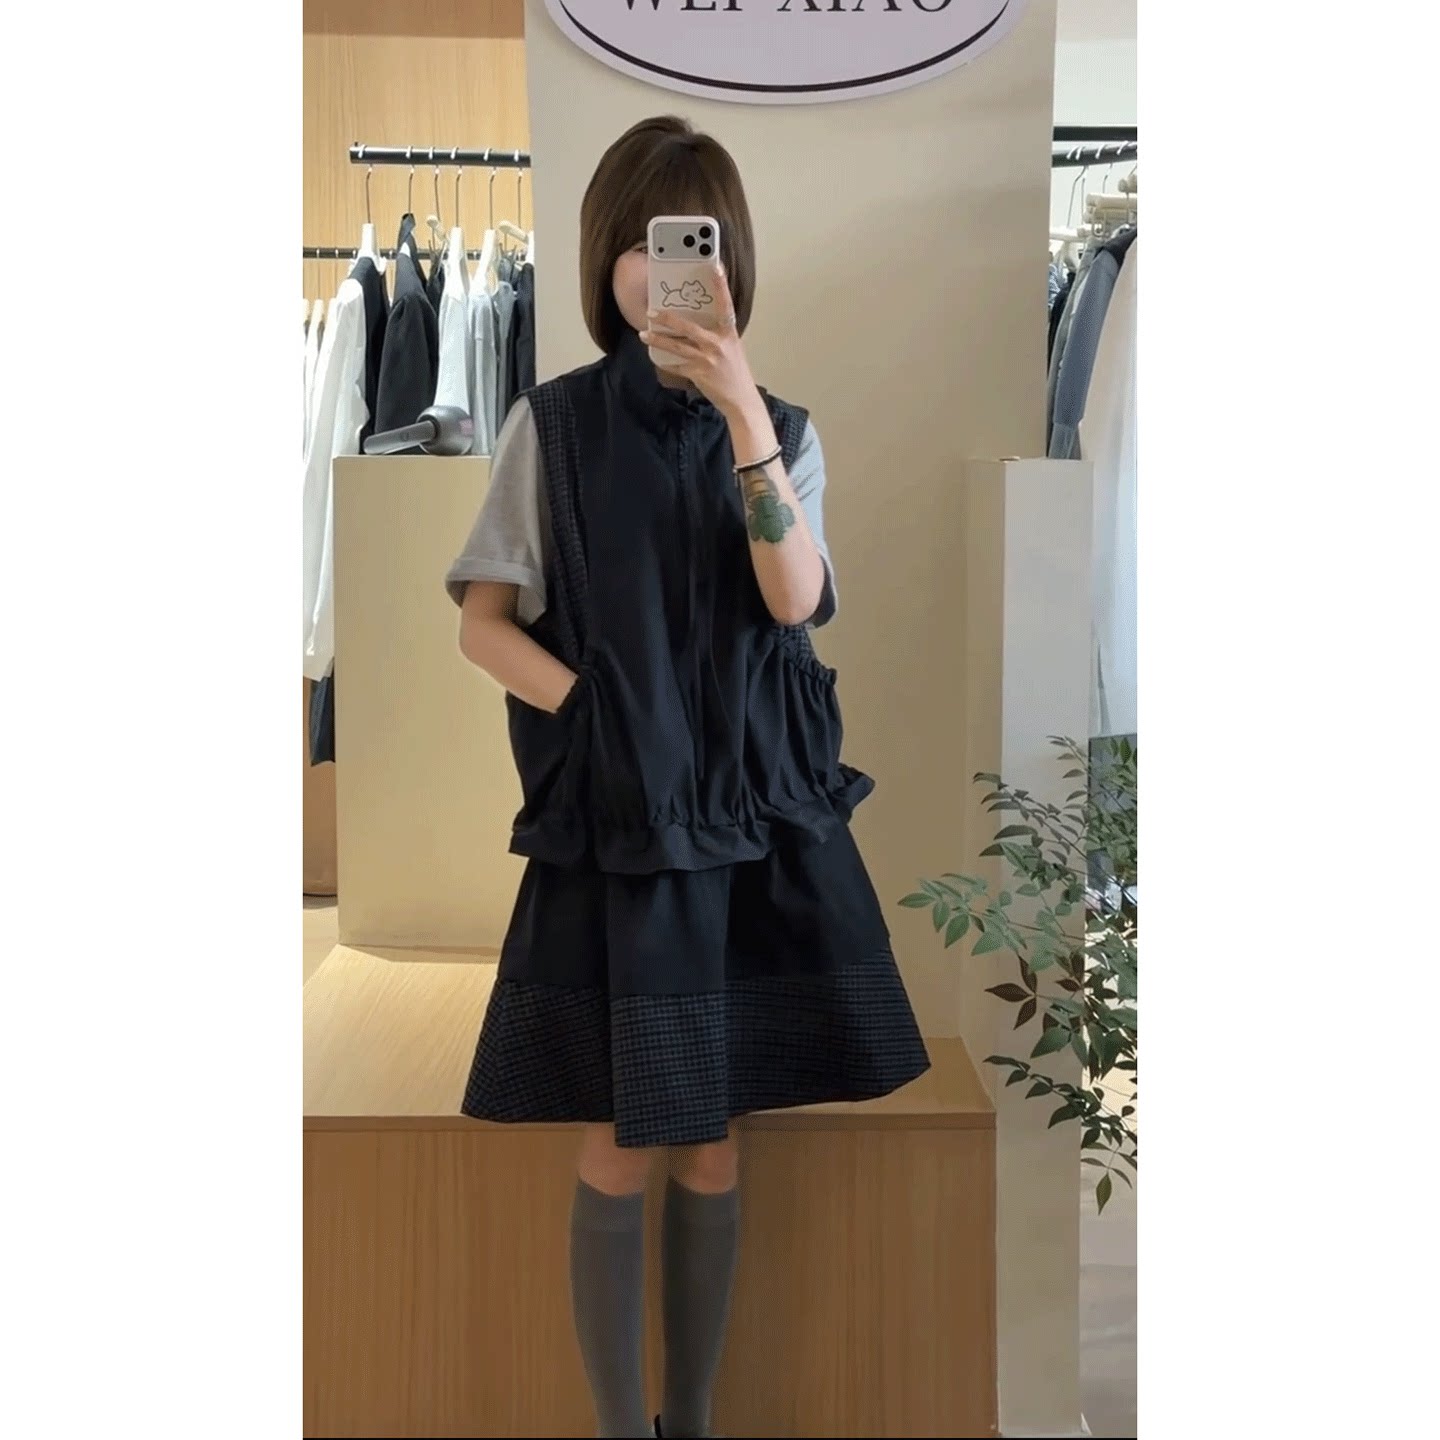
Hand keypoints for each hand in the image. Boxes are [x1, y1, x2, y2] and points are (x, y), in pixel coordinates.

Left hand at [639, 266, 762, 420]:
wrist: (741, 400)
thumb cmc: (736, 372)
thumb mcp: (732, 348)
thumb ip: (717, 335)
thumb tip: (695, 325)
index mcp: (729, 333)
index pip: (725, 305)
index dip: (720, 286)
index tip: (715, 266)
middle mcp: (718, 344)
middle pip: (689, 327)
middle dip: (668, 318)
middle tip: (651, 312)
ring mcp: (707, 360)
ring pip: (677, 346)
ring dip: (658, 340)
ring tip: (644, 334)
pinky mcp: (698, 374)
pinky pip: (677, 366)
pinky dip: (665, 362)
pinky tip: (655, 357)